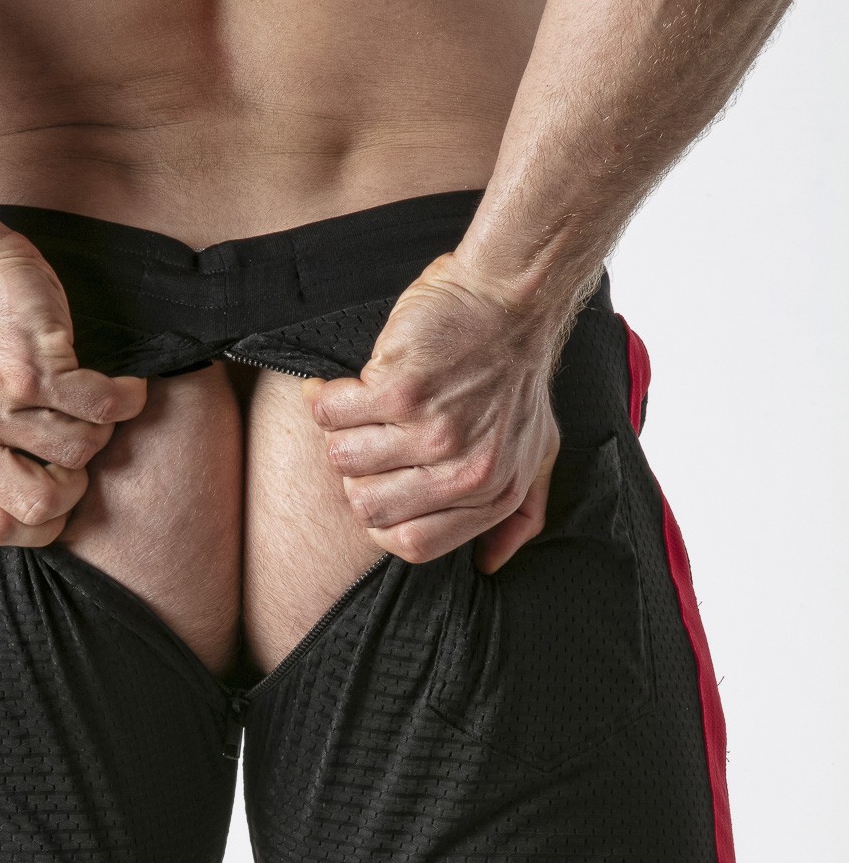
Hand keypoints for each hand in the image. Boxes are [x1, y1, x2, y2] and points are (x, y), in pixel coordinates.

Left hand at [0, 233, 147, 545]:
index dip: (40, 525)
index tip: (59, 492)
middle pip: (41, 507)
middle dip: (75, 488)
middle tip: (77, 453)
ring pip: (80, 452)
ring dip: (101, 430)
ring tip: (92, 404)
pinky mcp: (32, 367)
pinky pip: (101, 407)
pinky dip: (125, 397)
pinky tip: (123, 385)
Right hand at [300, 252, 564, 573]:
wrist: (512, 298)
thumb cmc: (518, 375)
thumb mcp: (538, 452)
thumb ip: (520, 512)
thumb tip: (491, 564)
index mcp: (494, 494)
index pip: (410, 545)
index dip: (380, 521)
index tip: (377, 486)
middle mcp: (466, 472)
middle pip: (368, 509)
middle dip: (354, 476)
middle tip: (366, 439)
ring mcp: (433, 432)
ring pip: (343, 460)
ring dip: (338, 433)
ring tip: (355, 407)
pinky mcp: (402, 391)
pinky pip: (332, 415)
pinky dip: (324, 399)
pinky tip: (336, 387)